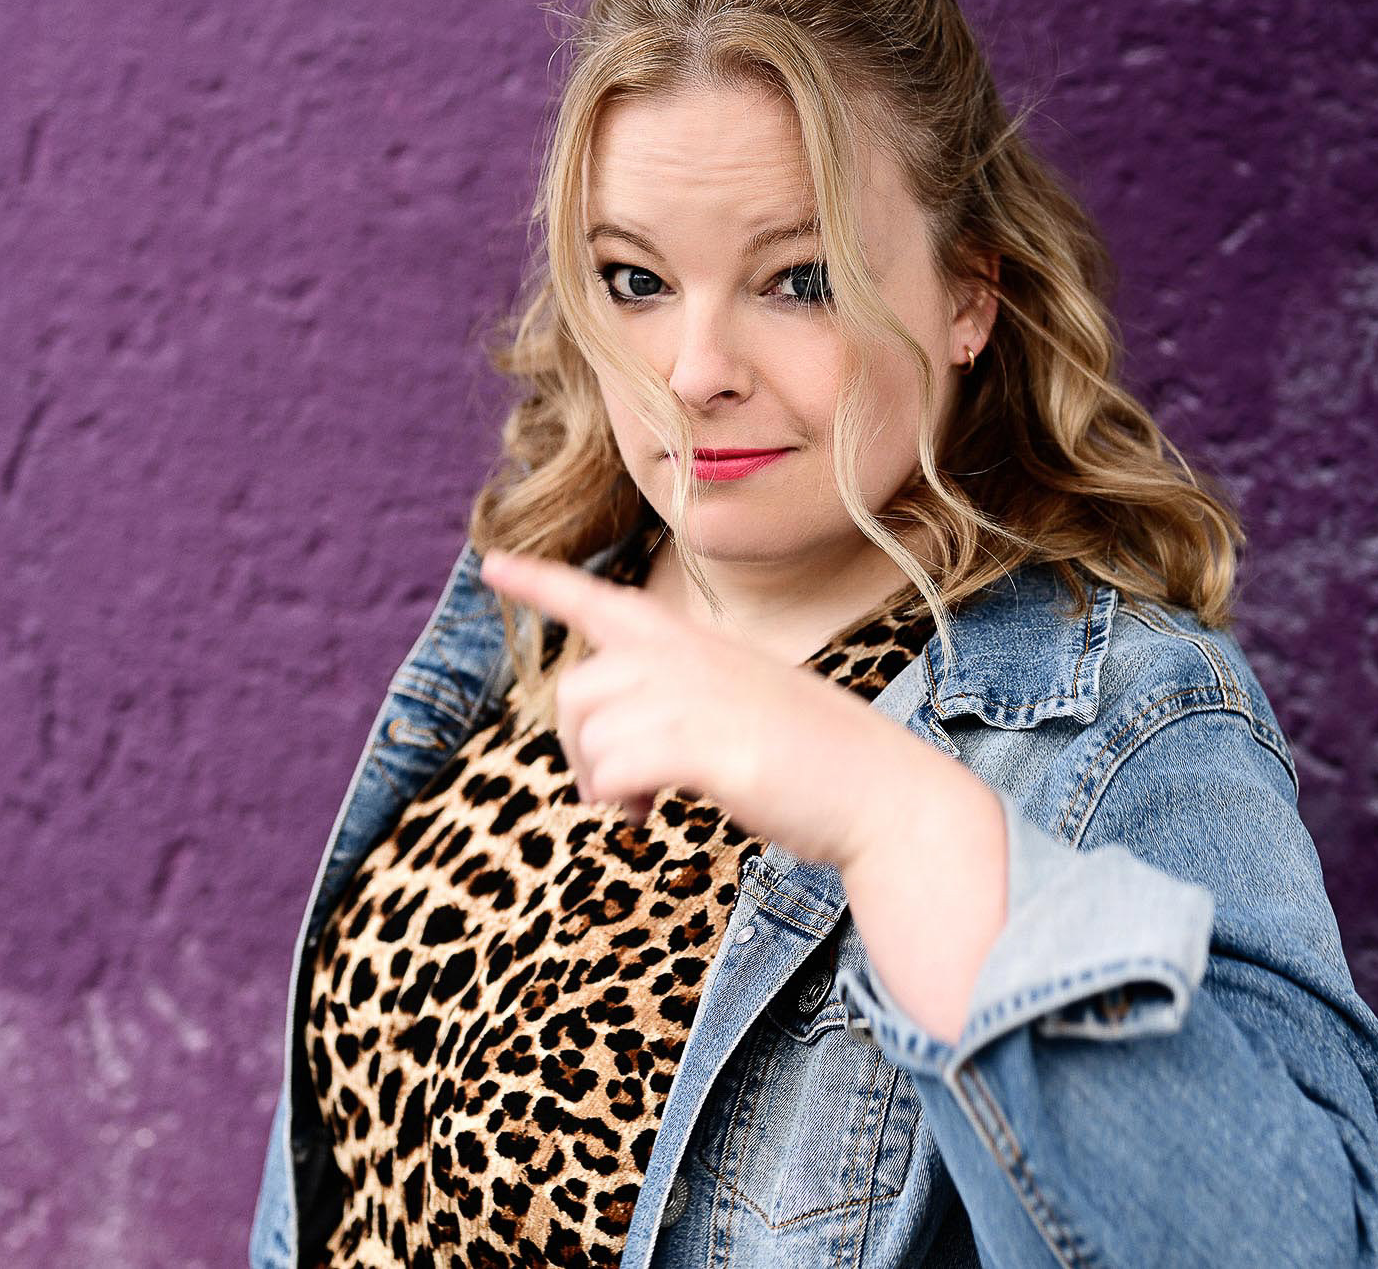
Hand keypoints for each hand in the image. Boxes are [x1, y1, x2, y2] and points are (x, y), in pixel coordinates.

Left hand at [476, 548, 935, 871]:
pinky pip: (613, 768)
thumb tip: (611, 744)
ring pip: (589, 732)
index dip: (543, 582)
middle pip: (576, 690)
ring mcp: (698, 697)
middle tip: (613, 792)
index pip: (604, 600)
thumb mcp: (743, 705)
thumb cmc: (814, 762)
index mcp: (697, 643)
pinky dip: (618, 800)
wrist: (885, 794)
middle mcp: (690, 657)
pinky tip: (648, 815)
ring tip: (638, 806)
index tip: (493, 563)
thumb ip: (679, 701)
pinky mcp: (705, 746)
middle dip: (576, 749)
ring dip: (599, 782)